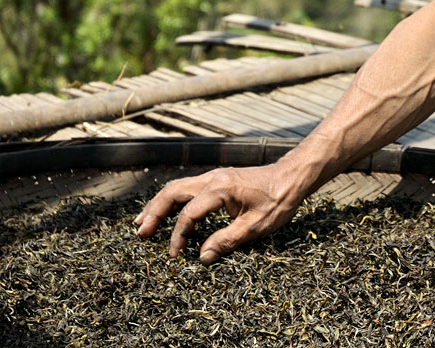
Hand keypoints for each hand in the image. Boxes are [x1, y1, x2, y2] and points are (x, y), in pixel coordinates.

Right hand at [133, 163, 303, 263]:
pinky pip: (189, 188)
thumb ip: (227, 241)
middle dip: (154, 213)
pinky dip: (173, 200)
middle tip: (141, 234)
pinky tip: (167, 213)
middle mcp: (213, 178)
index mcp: (220, 189)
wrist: (293, 176)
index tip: (175, 255)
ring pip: (177, 187)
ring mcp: (215, 176)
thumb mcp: (256, 226)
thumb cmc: (278, 200)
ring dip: (159, 205)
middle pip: (172, 192)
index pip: (188, 214)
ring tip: (143, 223)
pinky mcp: (218, 179)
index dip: (178, 236)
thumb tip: (202, 258)